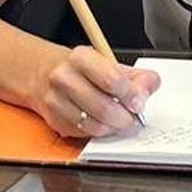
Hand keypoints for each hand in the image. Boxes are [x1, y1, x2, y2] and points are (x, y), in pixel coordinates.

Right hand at [37, 45, 159, 137]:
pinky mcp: (54, 120)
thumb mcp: (107, 62)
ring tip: (122, 122)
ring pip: (94, 125)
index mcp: (80, 57)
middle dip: (125, 117)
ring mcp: (56, 101)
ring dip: (114, 128)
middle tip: (134, 118)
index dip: (130, 95)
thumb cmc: (80, 69)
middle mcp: (64, 77)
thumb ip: (134, 75)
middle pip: (103, 107)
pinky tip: (104, 125)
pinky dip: (99, 133)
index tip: (139, 102)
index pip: (110, 79)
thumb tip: (149, 87)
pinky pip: (84, 134)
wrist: (42, 73)